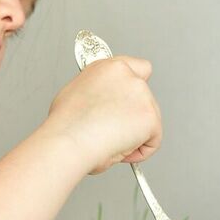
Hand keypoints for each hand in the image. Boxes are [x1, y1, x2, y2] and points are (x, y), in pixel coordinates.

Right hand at [44, 55, 162, 174]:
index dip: (136, 89)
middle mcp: (129, 76)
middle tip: (113, 131)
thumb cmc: (66, 124)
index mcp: (110, 67)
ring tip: (109, 141)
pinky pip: (153, 141)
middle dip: (134, 117)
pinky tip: (120, 151)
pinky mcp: (150, 117)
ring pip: (150, 121)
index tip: (131, 103)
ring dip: (135, 135)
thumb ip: (100, 90)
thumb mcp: (78, 92)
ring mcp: (142, 95)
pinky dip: (140, 151)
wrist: (69, 139)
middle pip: (146, 100)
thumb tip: (104, 101)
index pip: (139, 69)